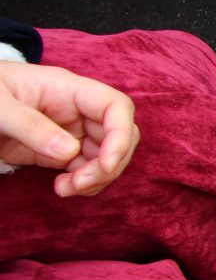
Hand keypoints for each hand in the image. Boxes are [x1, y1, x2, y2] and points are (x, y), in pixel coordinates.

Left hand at [0, 61, 138, 196]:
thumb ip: (30, 126)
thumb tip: (70, 152)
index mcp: (66, 89)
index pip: (115, 107)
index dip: (121, 135)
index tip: (106, 164)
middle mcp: (75, 110)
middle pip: (118, 135)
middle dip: (109, 164)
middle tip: (80, 184)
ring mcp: (69, 130)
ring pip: (106, 156)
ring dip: (96, 178)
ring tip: (65, 189)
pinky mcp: (57, 150)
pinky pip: (85, 168)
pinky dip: (82, 183)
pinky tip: (61, 188)